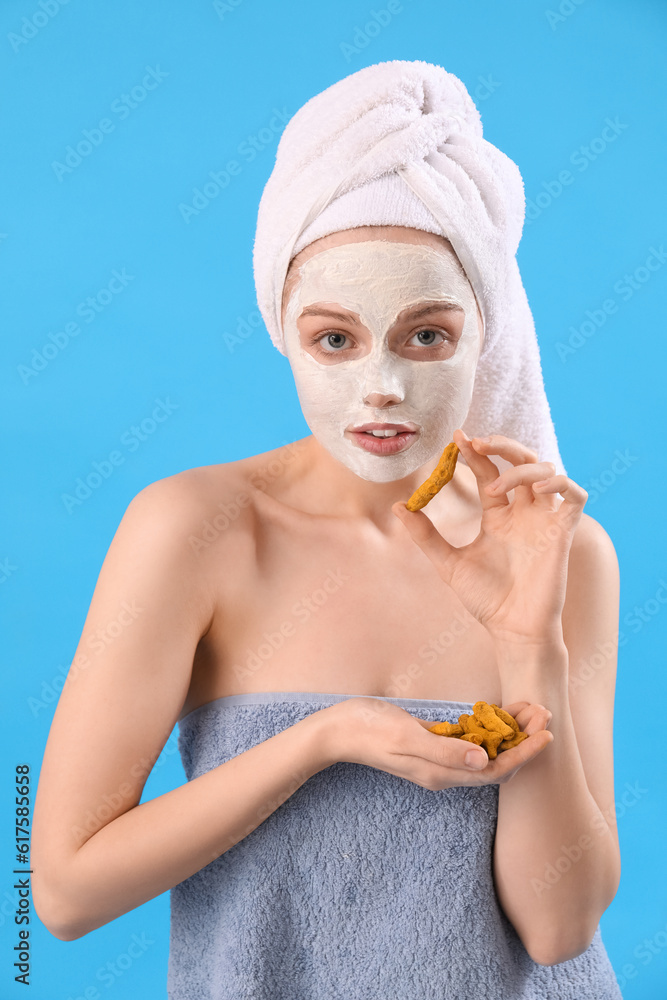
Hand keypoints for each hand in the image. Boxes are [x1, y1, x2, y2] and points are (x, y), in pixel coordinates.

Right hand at [322, 697, 553, 789]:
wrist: (335, 731)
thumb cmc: (367, 729)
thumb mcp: (405, 736)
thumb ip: (443, 750)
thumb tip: (482, 760)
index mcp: (440, 774)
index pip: (495, 770)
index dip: (524, 753)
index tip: (546, 731)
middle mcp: (444, 772)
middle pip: (496, 763)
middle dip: (524, 741)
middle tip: (543, 712)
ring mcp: (437, 760)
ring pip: (485, 753)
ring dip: (510, 733)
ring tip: (530, 709)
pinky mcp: (431, 746)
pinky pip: (468, 743)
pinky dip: (488, 729)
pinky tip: (497, 713)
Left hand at [392, 429, 587, 645]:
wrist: (512, 630)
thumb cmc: (485, 600)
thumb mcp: (448, 563)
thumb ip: (426, 535)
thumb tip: (397, 506)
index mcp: (498, 516)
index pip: (489, 471)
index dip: (475, 453)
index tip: (456, 438)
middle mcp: (523, 513)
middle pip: (521, 460)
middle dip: (501, 444)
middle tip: (477, 442)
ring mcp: (544, 521)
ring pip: (546, 472)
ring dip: (522, 468)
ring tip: (495, 487)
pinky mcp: (563, 533)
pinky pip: (575, 497)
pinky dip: (561, 484)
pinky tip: (538, 489)